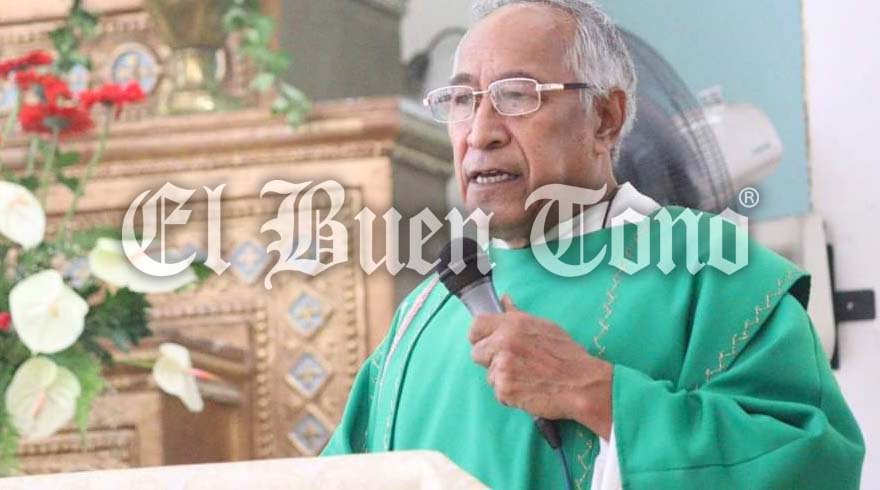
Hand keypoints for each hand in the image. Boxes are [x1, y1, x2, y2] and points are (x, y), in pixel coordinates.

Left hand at [468, 295, 612, 438]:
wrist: (582, 384)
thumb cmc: (567, 356)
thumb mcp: (544, 326)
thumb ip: (518, 315)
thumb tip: (505, 300)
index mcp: (513, 324)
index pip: (476, 325)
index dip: (479, 336)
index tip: (486, 343)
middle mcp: (504, 342)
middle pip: (477, 353)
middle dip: (490, 360)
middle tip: (513, 364)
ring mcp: (503, 366)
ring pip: (489, 375)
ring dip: (503, 379)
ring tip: (527, 378)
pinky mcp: (505, 389)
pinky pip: (498, 393)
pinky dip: (510, 395)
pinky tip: (528, 390)